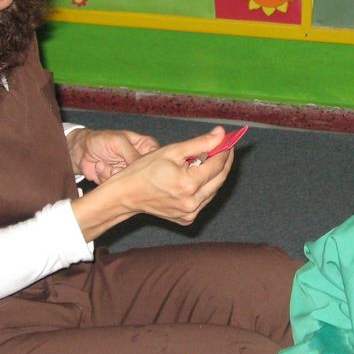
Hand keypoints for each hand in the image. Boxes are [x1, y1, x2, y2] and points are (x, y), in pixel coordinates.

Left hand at [66, 128, 157, 183]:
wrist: (81, 150)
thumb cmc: (101, 140)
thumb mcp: (118, 142)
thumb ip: (132, 153)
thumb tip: (143, 167)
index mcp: (147, 146)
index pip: (156, 159)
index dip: (146, 166)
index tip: (130, 166)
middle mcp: (141, 161)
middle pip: (143, 175)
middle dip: (124, 172)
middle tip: (114, 167)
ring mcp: (130, 172)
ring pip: (129, 182)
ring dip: (112, 174)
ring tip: (103, 164)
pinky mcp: (120, 182)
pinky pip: (118, 187)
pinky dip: (105, 178)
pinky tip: (101, 168)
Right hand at [70, 127, 234, 239]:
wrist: (126, 195)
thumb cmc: (144, 170)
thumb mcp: (171, 151)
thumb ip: (199, 143)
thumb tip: (221, 134)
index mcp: (188, 184)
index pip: (217, 165)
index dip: (225, 151)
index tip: (227, 141)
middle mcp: (192, 202)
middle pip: (219, 179)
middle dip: (224, 162)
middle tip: (224, 148)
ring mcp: (190, 213)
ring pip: (213, 191)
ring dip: (214, 175)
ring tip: (208, 160)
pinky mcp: (187, 219)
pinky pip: (203, 201)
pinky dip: (204, 188)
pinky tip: (196, 177)